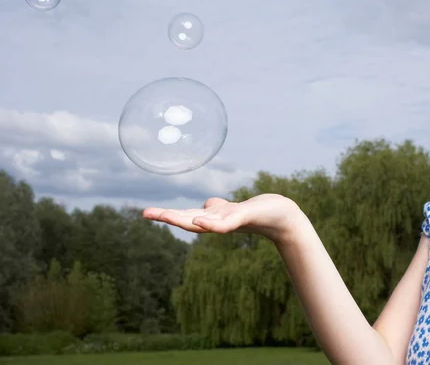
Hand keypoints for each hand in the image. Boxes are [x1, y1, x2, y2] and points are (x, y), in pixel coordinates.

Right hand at [142, 193, 304, 243]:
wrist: (284, 217)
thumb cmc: (260, 213)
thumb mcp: (234, 209)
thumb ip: (218, 209)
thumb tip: (204, 207)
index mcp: (215, 218)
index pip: (187, 216)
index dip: (167, 214)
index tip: (146, 213)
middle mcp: (219, 222)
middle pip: (190, 220)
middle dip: (168, 217)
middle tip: (145, 213)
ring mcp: (231, 221)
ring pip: (204, 222)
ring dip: (185, 220)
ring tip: (166, 215)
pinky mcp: (245, 218)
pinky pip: (226, 223)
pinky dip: (212, 223)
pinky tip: (200, 220)